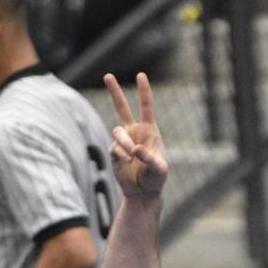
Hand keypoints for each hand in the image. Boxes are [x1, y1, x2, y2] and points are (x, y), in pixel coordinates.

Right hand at [104, 71, 168, 198]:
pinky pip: (114, 147)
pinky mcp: (114, 152)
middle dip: (114, 91)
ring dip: (124, 142)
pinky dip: (121, 153)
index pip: (146, 107)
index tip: (141, 75)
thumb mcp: (160, 169)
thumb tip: (135, 149)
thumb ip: (150, 158)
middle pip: (121, 107)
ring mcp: (123, 142)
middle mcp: (135, 132)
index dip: (144, 91)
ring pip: (117, 132)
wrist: (143, 192)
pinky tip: (128, 161)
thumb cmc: (156, 179)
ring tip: (132, 156)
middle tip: (107, 75)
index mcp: (149, 131)